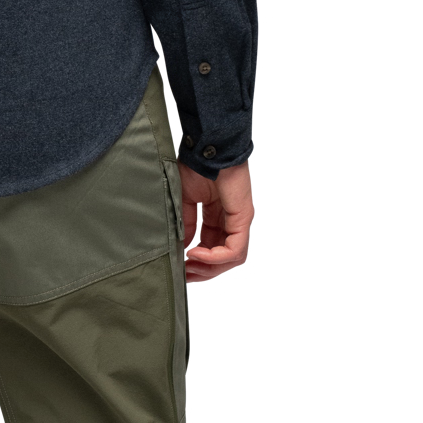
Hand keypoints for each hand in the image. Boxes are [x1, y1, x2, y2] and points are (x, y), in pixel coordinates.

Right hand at [178, 159, 253, 283]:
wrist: (206, 148)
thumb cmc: (195, 166)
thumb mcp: (184, 200)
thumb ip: (185, 223)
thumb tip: (180, 247)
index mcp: (218, 214)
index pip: (211, 245)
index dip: (197, 259)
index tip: (179, 266)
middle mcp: (231, 220)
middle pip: (223, 256)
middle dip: (203, 269)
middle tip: (185, 275)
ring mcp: (240, 220)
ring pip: (231, 257)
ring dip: (210, 267)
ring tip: (189, 266)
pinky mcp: (243, 219)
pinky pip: (234, 249)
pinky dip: (215, 256)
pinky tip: (197, 254)